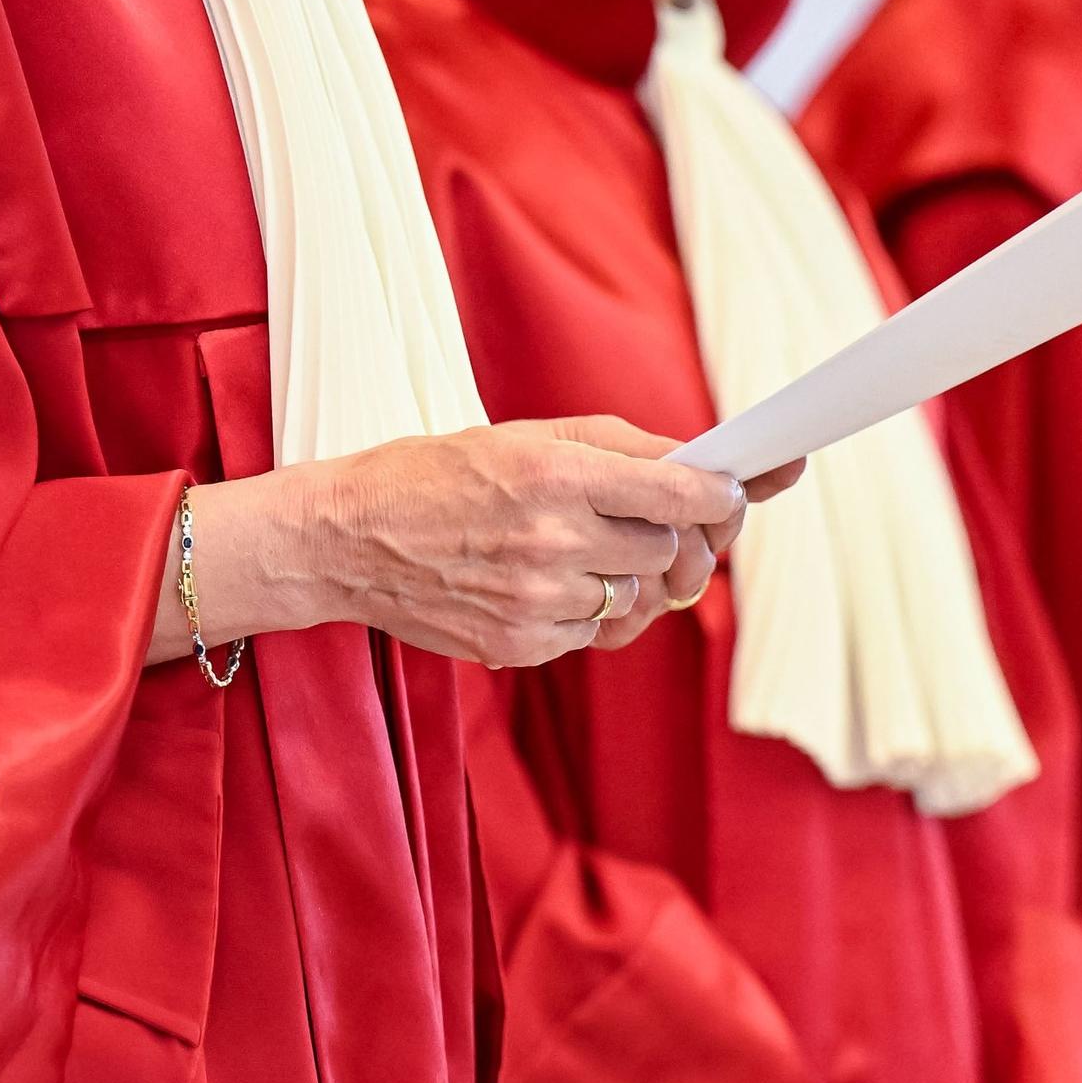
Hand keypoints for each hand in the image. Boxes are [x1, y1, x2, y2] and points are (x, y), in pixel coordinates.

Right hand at [148, 417, 777, 668]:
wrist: (346, 541)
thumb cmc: (437, 476)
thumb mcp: (526, 435)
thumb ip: (621, 448)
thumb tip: (707, 468)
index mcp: (554, 474)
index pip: (681, 490)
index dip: (724, 495)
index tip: (735, 491)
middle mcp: (551, 541)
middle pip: (672, 550)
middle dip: (681, 536)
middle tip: (674, 523)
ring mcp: (537, 603)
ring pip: (642, 599)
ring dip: (638, 577)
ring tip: (599, 552)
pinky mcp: (523, 647)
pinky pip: (599, 634)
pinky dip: (596, 611)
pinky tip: (558, 584)